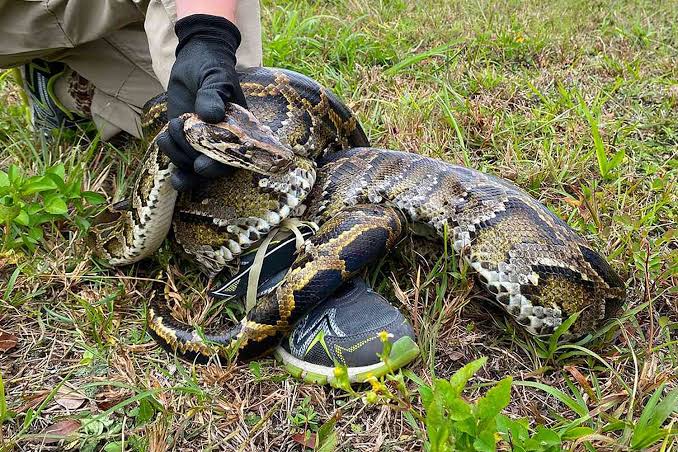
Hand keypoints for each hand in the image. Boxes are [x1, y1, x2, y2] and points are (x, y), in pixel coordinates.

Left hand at [157, 14, 247, 190]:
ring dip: (178, 154)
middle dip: (193, 164)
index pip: (234, 158)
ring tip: (171, 130)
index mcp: (239, 131)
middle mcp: (223, 141)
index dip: (218, 167)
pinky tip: (165, 138)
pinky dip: (170, 153)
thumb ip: (213, 94)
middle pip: (211, 168)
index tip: (201, 166)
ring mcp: (202, 142)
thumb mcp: (214, 76)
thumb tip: (212, 116)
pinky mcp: (184, 139)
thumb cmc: (212, 67)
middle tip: (182, 149)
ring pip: (191, 165)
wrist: (195, 60)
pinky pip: (177, 157)